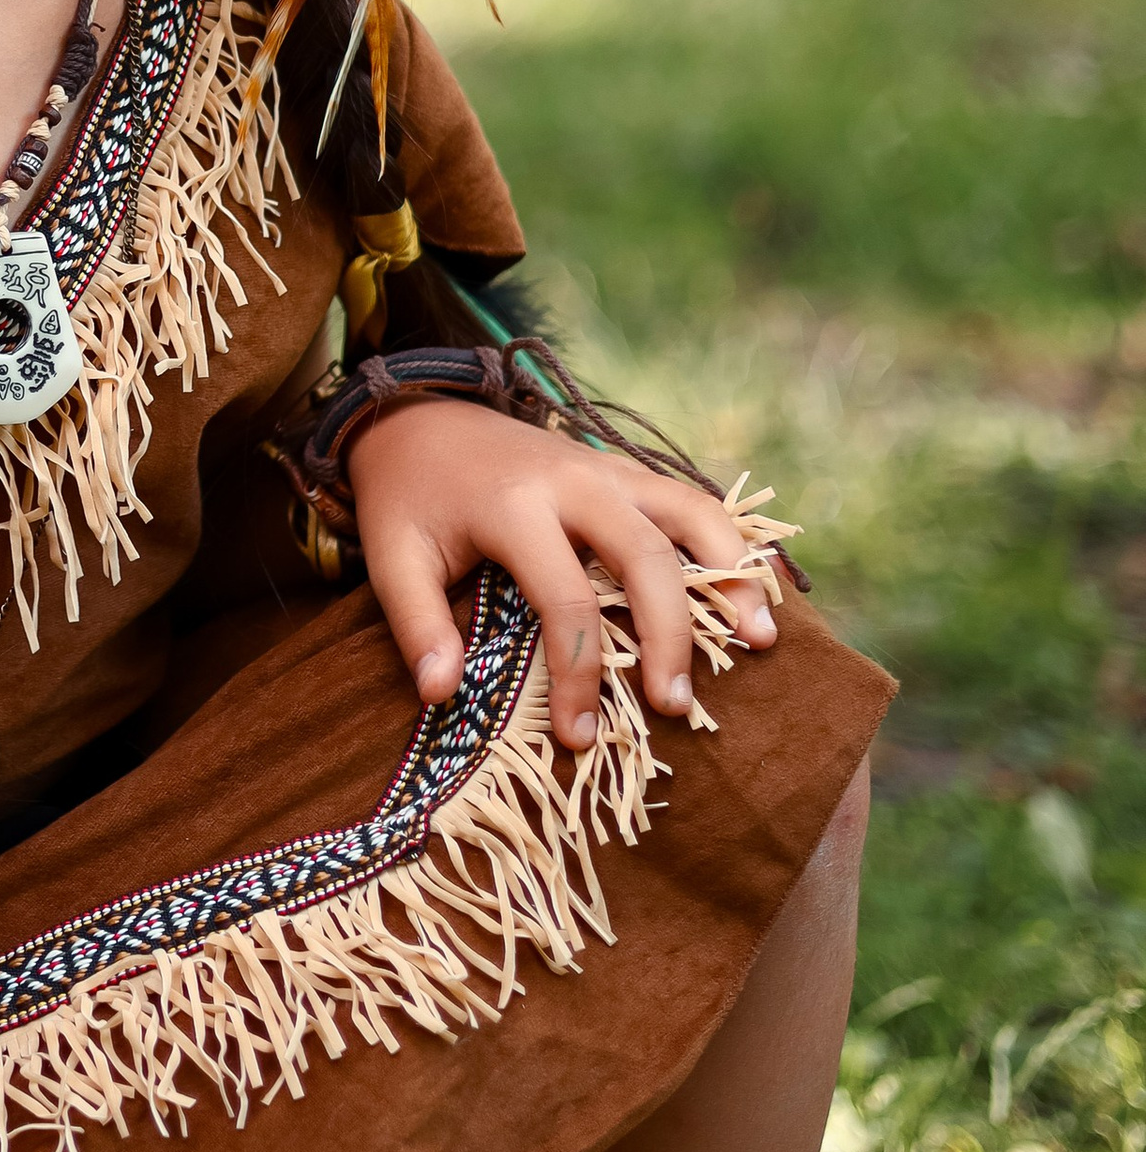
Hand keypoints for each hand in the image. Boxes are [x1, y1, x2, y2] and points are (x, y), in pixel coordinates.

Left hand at [348, 398, 773, 749]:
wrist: (418, 415)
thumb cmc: (407, 498)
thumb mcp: (391, 556)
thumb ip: (417, 624)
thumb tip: (441, 694)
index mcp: (513, 507)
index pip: (565, 602)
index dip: (577, 677)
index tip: (577, 736)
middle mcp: (573, 480)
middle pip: (646, 556)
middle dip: (670, 635)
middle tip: (677, 705)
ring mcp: (607, 468)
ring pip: (689, 512)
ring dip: (731, 573)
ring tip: (761, 638)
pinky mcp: (623, 469)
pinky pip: (690, 499)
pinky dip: (728, 541)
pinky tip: (756, 588)